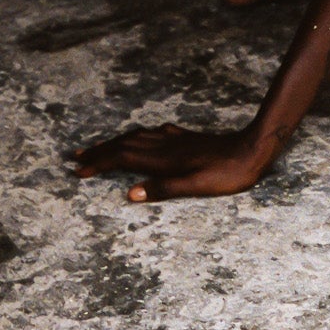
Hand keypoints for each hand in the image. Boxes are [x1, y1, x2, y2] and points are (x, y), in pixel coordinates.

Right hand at [73, 122, 267, 202]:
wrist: (253, 149)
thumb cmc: (228, 174)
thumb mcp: (197, 186)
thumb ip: (164, 188)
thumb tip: (130, 194)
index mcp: (165, 159)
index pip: (123, 158)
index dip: (100, 164)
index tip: (78, 171)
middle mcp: (166, 145)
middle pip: (125, 144)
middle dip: (99, 151)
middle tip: (76, 158)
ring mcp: (176, 140)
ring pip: (137, 137)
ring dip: (115, 142)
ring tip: (99, 147)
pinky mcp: (186, 139)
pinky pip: (153, 135)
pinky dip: (138, 137)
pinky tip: (142, 138)